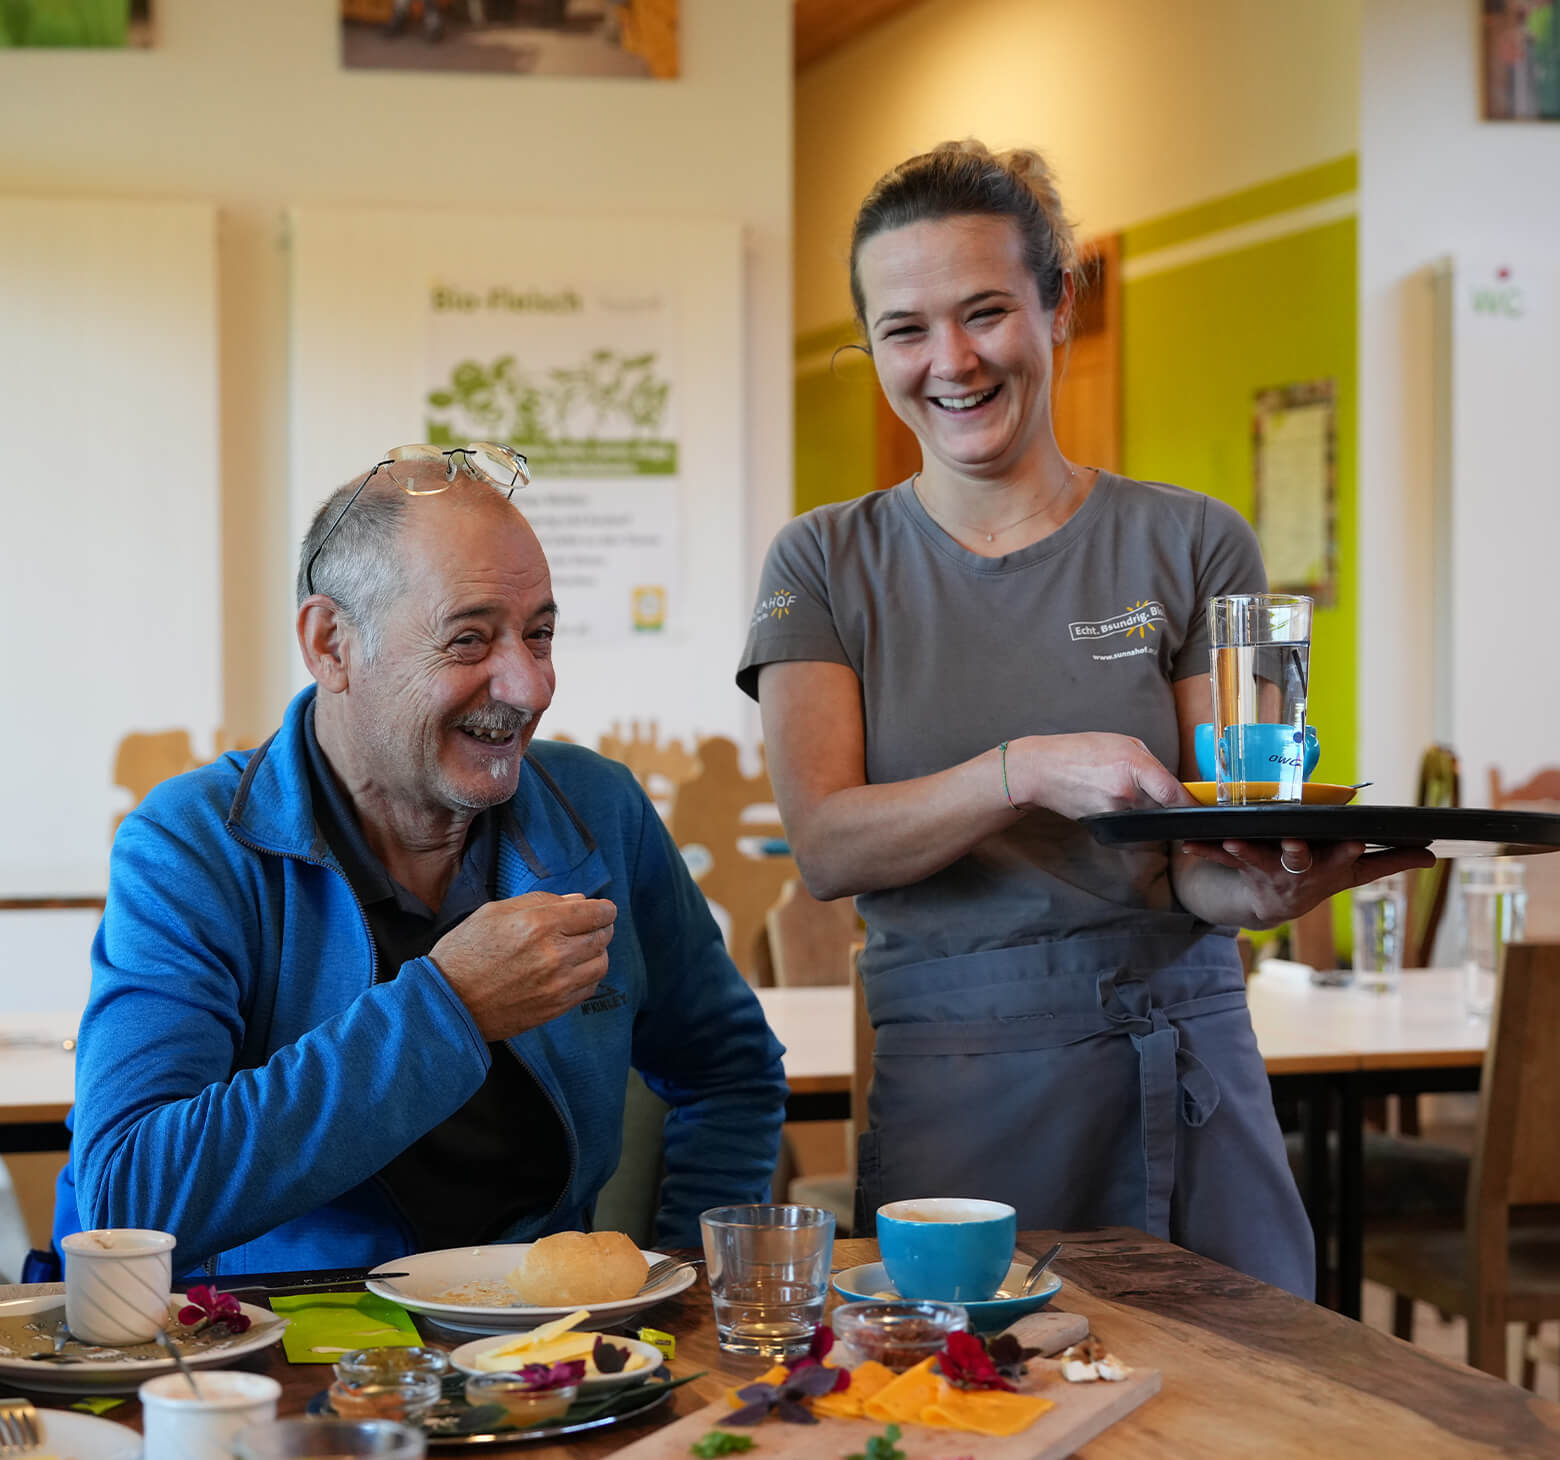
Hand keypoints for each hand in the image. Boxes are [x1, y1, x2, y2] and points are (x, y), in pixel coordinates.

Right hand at [430, 891, 616, 1040]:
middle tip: (593, 925)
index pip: (594, 913)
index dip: (604, 909)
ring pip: (601, 964)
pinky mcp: (555, 1008)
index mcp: (538, 924)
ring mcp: (557, 985)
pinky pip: (589, 988)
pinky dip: (588, 975)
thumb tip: (578, 901)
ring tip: (582, 948)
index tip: (603, 909)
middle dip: (602, 927)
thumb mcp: (495, 912)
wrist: (447, 1002)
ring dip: (598, 953)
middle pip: (602, 937)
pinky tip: (573, 970)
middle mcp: (554, 955)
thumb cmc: (465, 951)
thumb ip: (541, 902)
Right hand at [1009, 733, 1195, 819]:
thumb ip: (1148, 762)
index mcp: (1132, 765)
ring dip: (1143, 806)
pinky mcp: (1104, 824)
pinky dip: (1126, 811)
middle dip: (1164, 801)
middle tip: (1149, 787)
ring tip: (1118, 786)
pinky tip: (1108, 796)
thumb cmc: (1078, 751)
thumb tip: (1168, 781)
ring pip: (1146, 816)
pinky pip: (1128, 821)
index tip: (1203, 808)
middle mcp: (1126, 793)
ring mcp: (1114, 812)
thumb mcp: (1120, 742)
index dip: (1191, 804)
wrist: (1041, 771)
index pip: (1173, 793)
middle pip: (1162, 807)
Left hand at [1179, 837, 1435, 924]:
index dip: (1347, 851)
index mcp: (1328, 867)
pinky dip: (1205, 849)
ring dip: (1245, 851)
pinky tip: (1189, 842)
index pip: (1344, 858)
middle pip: (1300, 861)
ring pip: (1258, 860)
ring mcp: (1269, 872)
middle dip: (1298, 853)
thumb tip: (1432, 855)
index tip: (1352, 841)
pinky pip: (1220, 858)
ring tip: (1233, 841)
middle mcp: (1299, 871)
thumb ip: (1390, 860)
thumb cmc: (1319, 876)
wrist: (1275, 904)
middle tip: (1294, 844)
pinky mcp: (1241, 869)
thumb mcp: (1355, 871)